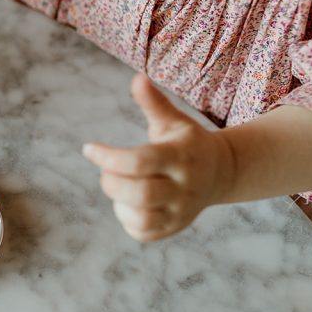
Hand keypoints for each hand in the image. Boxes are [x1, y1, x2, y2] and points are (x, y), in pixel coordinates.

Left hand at [82, 74, 237, 241]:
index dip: (108, 157)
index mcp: (181, 156)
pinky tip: (128, 202)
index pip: (140, 161)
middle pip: (140, 193)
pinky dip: (126, 219)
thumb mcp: (173, 120)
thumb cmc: (186, 142)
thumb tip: (137, 78)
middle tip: (106, 171)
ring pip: (142, 219)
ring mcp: (181, 211)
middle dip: (111, 182)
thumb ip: (154, 103)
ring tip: (118, 185)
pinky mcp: (174, 227)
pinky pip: (143, 233)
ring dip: (118, 202)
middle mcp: (184, 186)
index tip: (88, 149)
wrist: (222, 172)